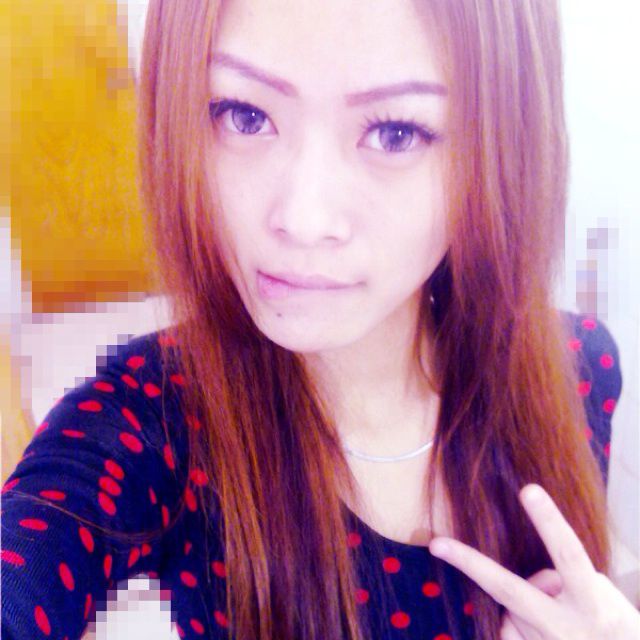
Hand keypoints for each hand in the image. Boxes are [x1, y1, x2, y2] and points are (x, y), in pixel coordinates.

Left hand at [428, 484, 639, 638]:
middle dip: (470, 564)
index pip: (568, 553)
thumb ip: (566, 580)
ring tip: (563, 624)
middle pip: (508, 589)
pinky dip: (520, 625)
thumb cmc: (614, 627)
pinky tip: (542, 634)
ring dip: (531, 605)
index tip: (528, 490)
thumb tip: (533, 582)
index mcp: (592, 604)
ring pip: (514, 607)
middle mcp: (564, 628)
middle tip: (437, 545)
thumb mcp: (604, 599)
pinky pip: (509, 630)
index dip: (549, 522)